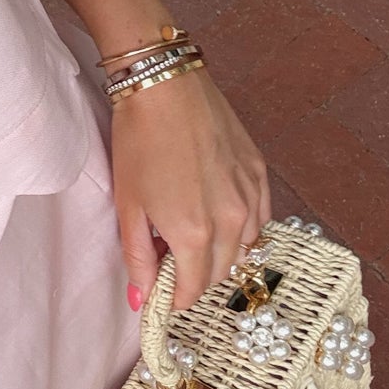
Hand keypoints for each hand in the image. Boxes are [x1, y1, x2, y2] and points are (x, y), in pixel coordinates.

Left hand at [111, 69, 270, 311]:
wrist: (165, 86)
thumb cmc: (139, 142)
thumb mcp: (128, 206)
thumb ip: (137, 258)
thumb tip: (140, 302)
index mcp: (193, 235)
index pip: (192, 290)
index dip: (174, 297)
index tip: (160, 291)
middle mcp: (230, 221)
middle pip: (219, 273)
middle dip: (193, 275)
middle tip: (168, 256)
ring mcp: (251, 197)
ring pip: (242, 248)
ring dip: (218, 252)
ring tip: (190, 230)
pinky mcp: (260, 173)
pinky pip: (258, 219)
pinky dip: (240, 227)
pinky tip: (217, 212)